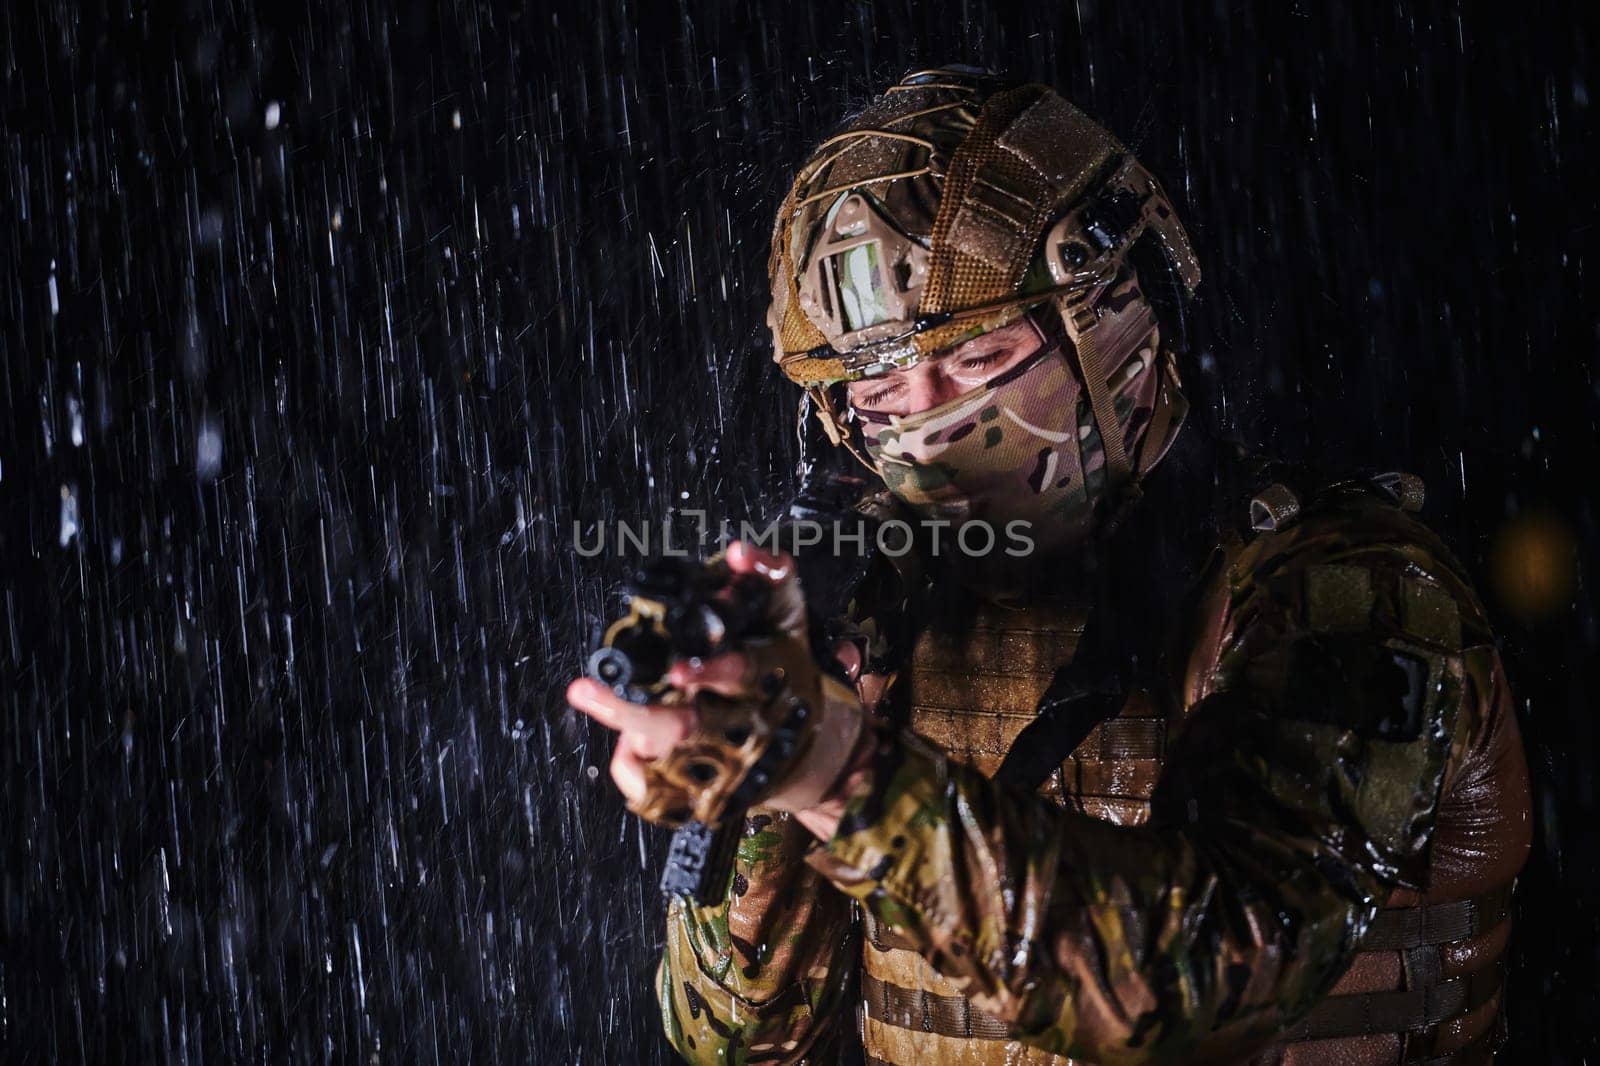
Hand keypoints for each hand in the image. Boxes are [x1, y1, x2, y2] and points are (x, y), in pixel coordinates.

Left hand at [568, 541, 869, 824]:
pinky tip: (628, 746)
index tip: (677, 671)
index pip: (740, 673)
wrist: (805, 748)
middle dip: (639, 714)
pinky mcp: (702, 794)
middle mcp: (742, 725)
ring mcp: (720, 763)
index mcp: (767, 679)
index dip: (710, 673)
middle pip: (684, 725)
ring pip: (661, 760)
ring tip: (588, 698)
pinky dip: (632, 769)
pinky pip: (654, 789)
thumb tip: (737, 551)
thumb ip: (769, 574)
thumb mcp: (788, 615)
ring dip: (623, 735)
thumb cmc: (786, 669)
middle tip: (589, 691)